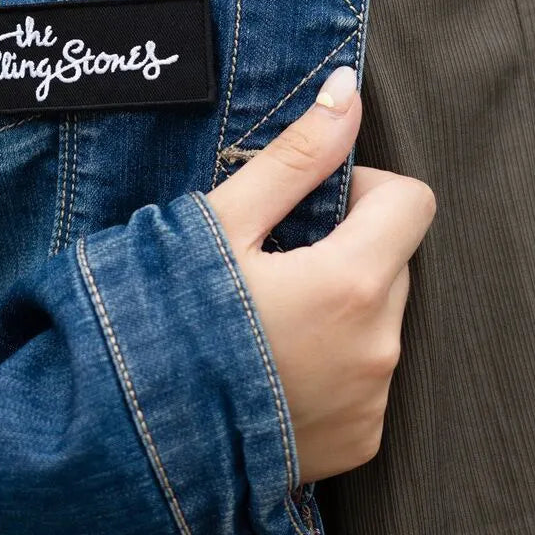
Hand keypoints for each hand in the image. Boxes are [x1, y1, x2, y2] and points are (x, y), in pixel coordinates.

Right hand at [204, 64, 435, 483]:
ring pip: (378, 321)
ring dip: (338, 307)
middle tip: (267, 267)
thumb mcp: (218, 225)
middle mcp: (377, 347)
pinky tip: (268, 368)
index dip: (360, 189)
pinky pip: (365, 378)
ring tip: (260, 323)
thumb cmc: (162, 317)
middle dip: (343, 250)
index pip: (410, 202)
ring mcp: (369, 401)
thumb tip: (347, 93)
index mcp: (350, 282)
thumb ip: (294, 159)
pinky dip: (331, 363)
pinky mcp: (357, 441)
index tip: (307, 207)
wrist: (124, 430)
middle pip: (391, 263)